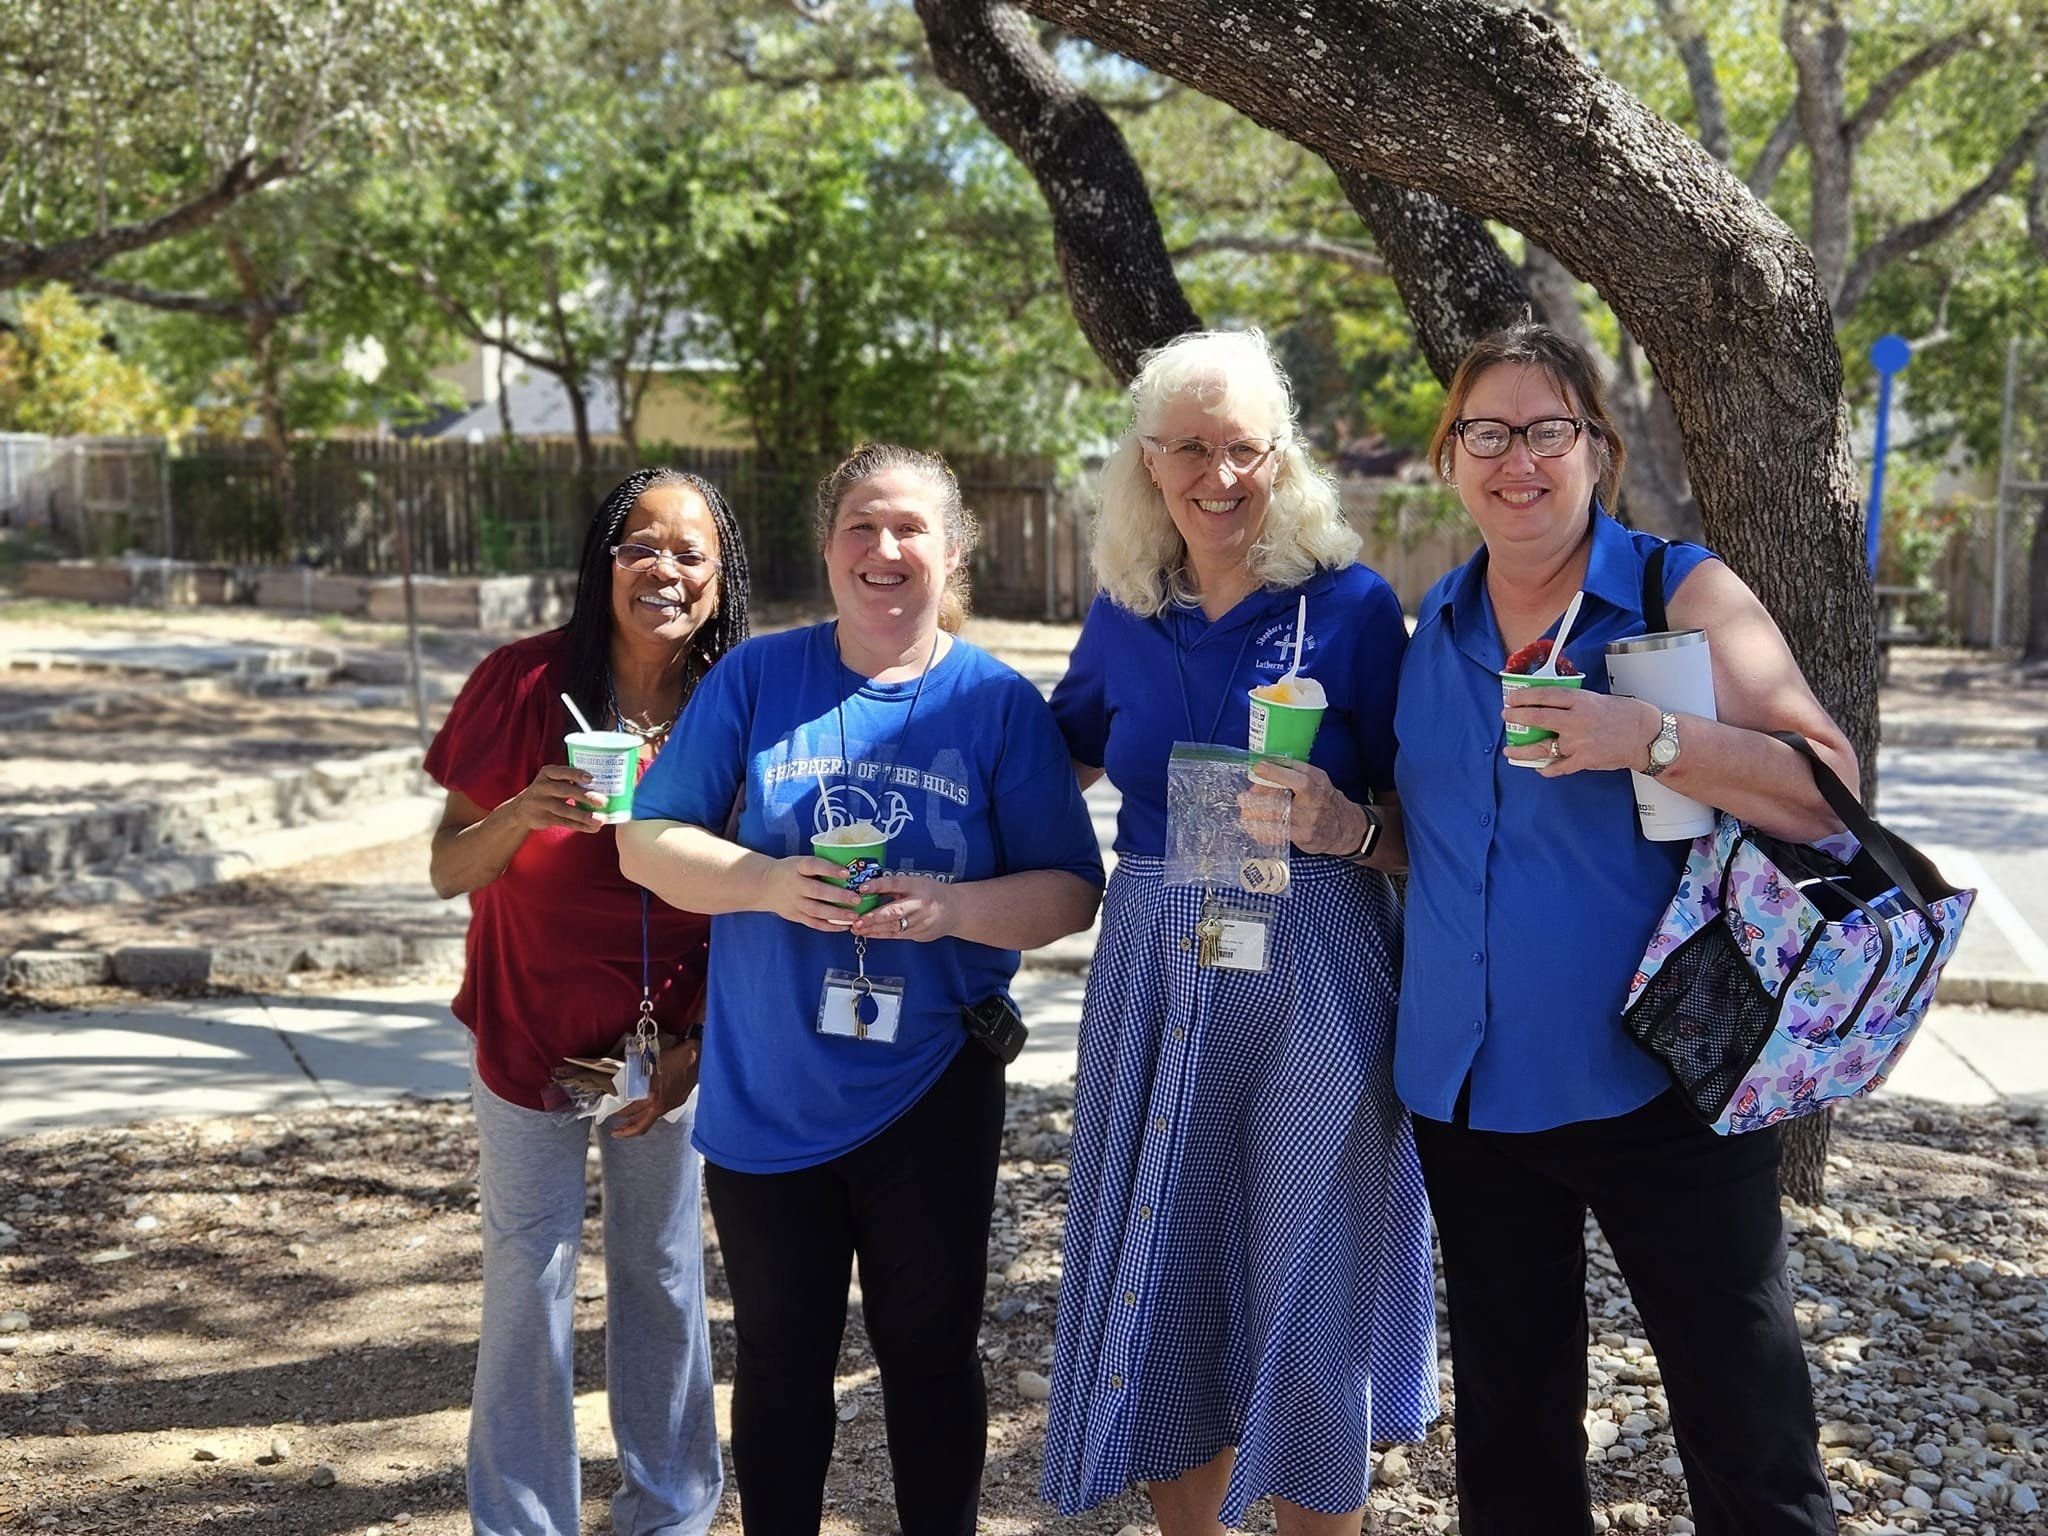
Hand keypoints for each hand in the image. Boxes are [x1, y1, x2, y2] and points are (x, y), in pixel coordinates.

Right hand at [503, 763, 605, 832]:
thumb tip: (605, 782)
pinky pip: (563, 822)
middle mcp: (542, 787)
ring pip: (564, 810)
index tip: (591, 778)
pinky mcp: (543, 818)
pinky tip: (593, 828)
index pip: (562, 772)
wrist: (522, 809)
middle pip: (564, 791)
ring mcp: (541, 803)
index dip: (576, 774)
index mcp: (547, 773)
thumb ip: (571, 779)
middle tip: (603, 801)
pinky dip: (580, 826)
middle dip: (584, 796)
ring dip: (584, 815)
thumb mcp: (553, 780)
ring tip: (601, 820)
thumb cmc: (548, 791)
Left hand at [609, 1036, 700, 1138]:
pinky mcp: (677, 1103)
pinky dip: (649, 1116)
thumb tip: (623, 1078)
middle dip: (625, 1128)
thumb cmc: (675, 1056)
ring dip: (637, 1125)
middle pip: (639, 1124)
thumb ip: (637, 1075)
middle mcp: (660, 1105)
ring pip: (650, 1122)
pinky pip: (658, 1115)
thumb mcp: (649, 1064)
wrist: (699, 1058)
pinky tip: (646, 1111)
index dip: (617, 1114)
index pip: (629, 1111)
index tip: (610, 1113)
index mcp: (652, 1096)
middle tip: (616, 1131)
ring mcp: (669, 1106)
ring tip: (628, 1126)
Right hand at [758, 854, 869, 930]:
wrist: (764, 885)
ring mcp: (794, 902)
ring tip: (854, 916)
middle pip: (817, 891)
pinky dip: (830, 926)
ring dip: (837, 914)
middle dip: (838, 896)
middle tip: (856, 899)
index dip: (830, 869)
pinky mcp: (795, 915)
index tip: (847, 873)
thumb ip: (820, 866)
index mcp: (797, 867)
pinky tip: (844, 926)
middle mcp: (795, 885)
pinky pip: (814, 923)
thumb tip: (851, 869)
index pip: (814, 866)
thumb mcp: (800, 862)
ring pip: (817, 910)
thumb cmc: (790, 871)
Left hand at [849, 873, 955, 941]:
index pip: (896, 883)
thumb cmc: (931, 892)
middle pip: (895, 910)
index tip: (862, 887)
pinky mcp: (920, 934)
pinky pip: (897, 935)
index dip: (878, 885)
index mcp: (918, 885)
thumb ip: (894, 886)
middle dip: (873, 917)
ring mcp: (921, 921)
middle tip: (856, 920)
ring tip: (856, 928)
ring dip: (873, 929)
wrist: (956, 909)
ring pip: (894, 926)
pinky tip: (868, 934)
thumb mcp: (915, 882)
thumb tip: (867, 889)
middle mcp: (920, 903)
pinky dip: (881, 935)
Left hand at [1239, 760, 1370, 855]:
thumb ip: (1294, 770)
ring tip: (1244, 814)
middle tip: (1243, 798)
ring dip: (1256, 817)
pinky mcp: (1305, 837)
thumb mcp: (1318, 778)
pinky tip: (1252, 827)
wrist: (1347, 827)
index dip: (1276, 773)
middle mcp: (1315, 802)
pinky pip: (1279, 834)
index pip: (1299, 779)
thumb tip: (1266, 765)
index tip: (1257, 768)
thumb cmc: (1326, 799)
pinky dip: (1262, 831)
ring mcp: (1310, 822)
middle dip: (1258, 799)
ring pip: (1278, 820)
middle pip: (1283, 801)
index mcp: (1318, 783)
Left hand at [1503, 690, 1661, 776]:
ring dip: (1523, 750)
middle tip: (1506, 717)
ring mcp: (1580, 742)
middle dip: (1518, 718)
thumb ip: (1574, 704)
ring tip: (1509, 750)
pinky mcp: (1585, 760)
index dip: (1524, 697)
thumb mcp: (1598, 699)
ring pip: (1544, 747)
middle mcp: (1577, 720)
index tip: (1512, 699)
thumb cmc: (1625, 715)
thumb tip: (1549, 705)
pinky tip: (1539, 768)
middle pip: (1538, 718)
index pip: (1545, 695)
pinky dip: (1547, 769)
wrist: (1647, 736)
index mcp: (1581, 700)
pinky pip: (1559, 767)